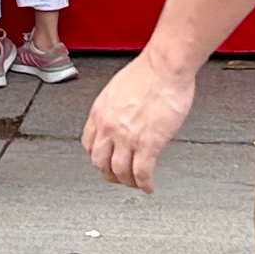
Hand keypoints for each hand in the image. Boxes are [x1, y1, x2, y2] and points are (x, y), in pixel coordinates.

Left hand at [83, 51, 197, 193]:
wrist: (165, 66)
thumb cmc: (149, 71)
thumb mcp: (118, 89)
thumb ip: (116, 108)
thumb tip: (122, 117)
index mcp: (100, 112)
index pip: (88, 144)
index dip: (97, 157)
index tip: (105, 161)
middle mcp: (109, 126)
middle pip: (100, 162)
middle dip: (109, 174)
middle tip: (118, 178)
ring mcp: (127, 137)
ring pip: (119, 172)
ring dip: (127, 182)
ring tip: (136, 184)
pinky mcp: (148, 144)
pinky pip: (142, 173)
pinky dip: (144, 185)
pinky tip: (149, 187)